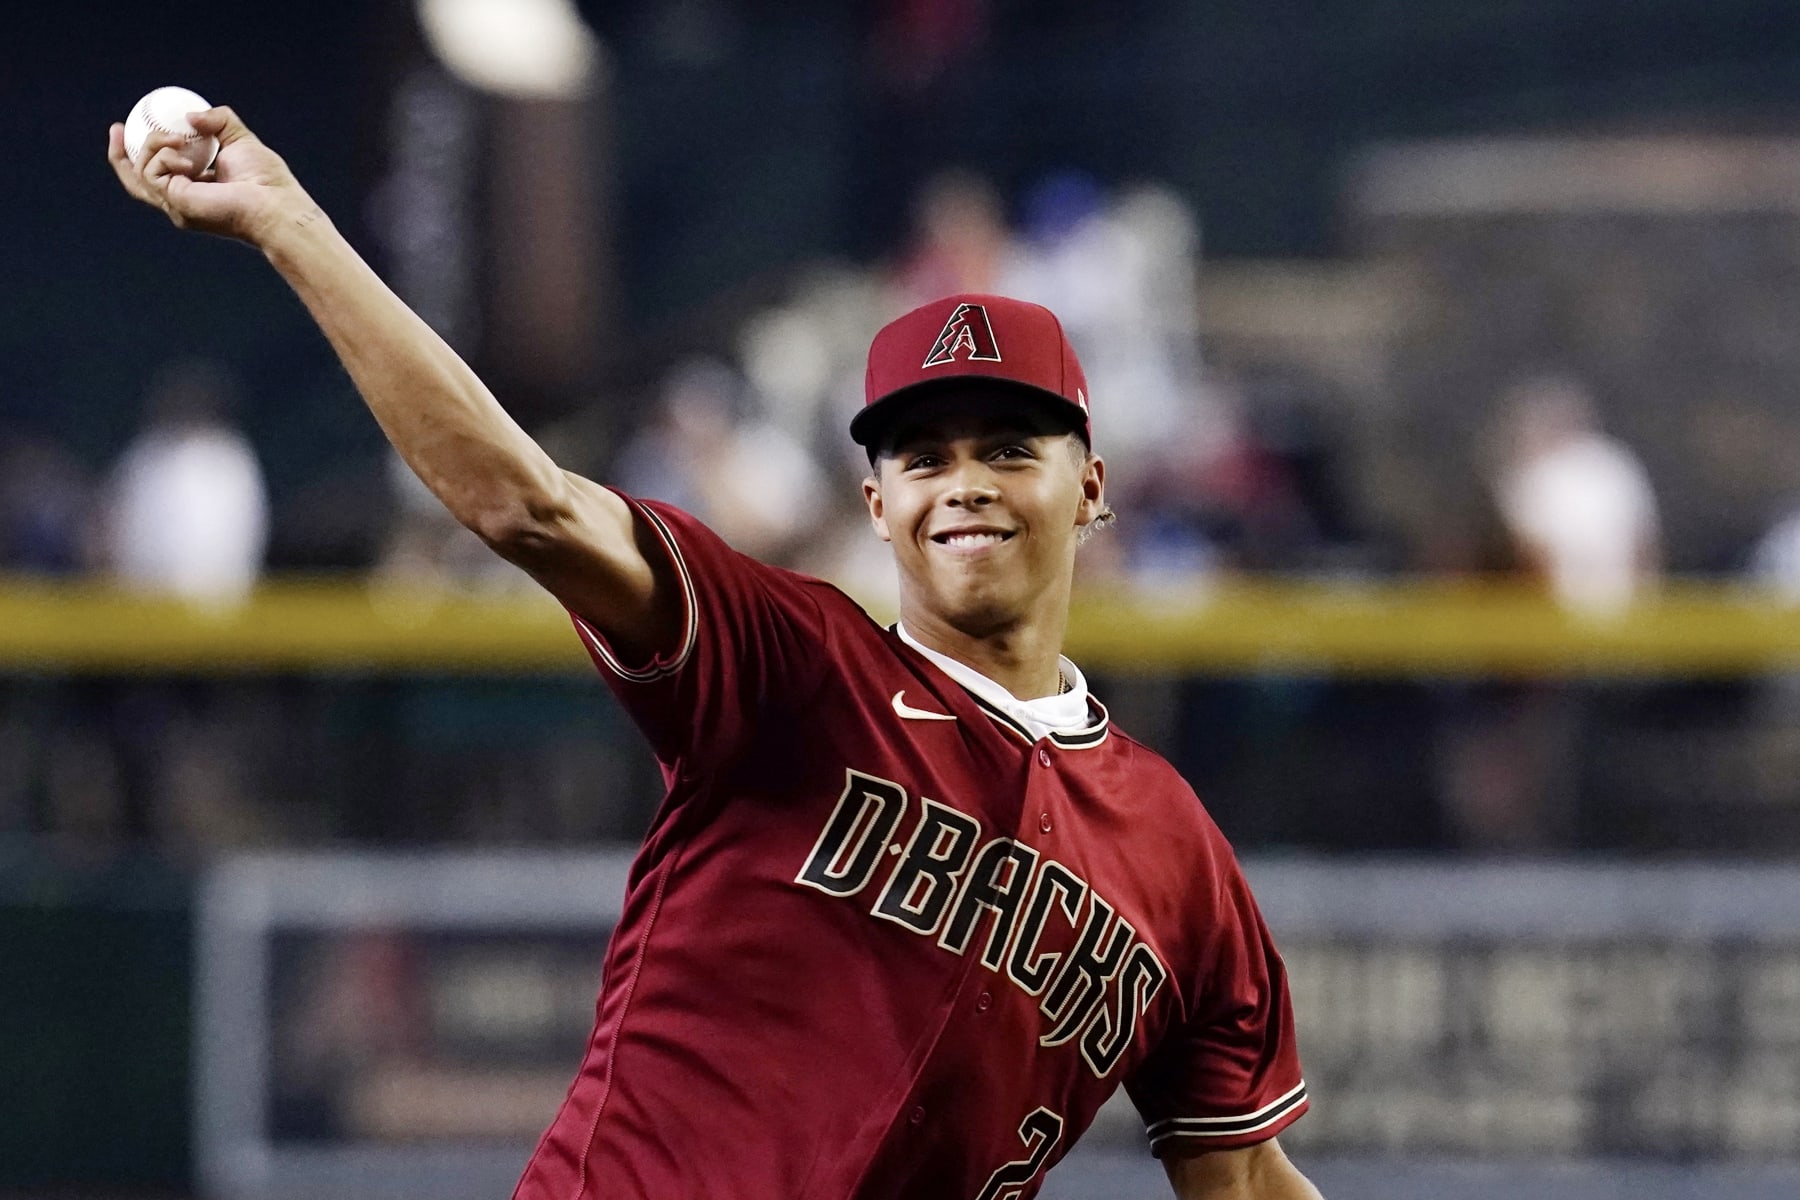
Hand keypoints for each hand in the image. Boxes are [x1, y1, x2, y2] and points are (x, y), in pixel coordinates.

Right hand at [108, 105, 319, 246]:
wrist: (276, 204)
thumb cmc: (267, 180)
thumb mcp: (239, 139)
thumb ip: (218, 121)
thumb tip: (191, 116)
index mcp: (196, 189)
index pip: (159, 173)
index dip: (141, 151)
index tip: (130, 125)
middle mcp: (182, 202)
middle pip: (136, 180)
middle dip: (120, 155)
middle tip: (117, 128)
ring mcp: (177, 206)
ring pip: (141, 172)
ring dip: (152, 145)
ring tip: (177, 138)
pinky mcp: (176, 203)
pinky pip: (153, 173)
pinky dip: (162, 155)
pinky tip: (183, 152)